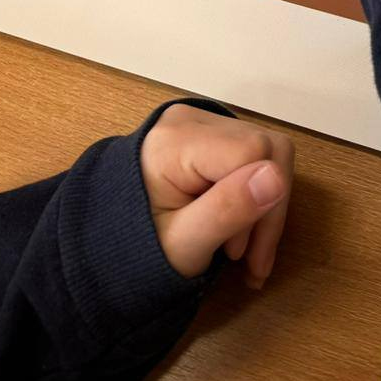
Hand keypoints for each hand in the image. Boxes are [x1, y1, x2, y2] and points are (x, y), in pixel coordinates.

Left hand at [140, 103, 293, 284]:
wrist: (104, 250)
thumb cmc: (137, 251)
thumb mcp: (183, 244)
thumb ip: (227, 209)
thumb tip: (276, 177)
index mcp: (175, 141)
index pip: (254, 151)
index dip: (264, 203)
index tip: (242, 255)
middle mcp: (190, 119)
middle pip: (266, 150)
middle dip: (268, 210)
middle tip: (249, 261)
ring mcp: (200, 123)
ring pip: (268, 153)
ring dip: (266, 207)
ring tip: (245, 254)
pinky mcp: (209, 135)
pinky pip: (254, 156)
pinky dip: (256, 196)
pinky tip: (243, 233)